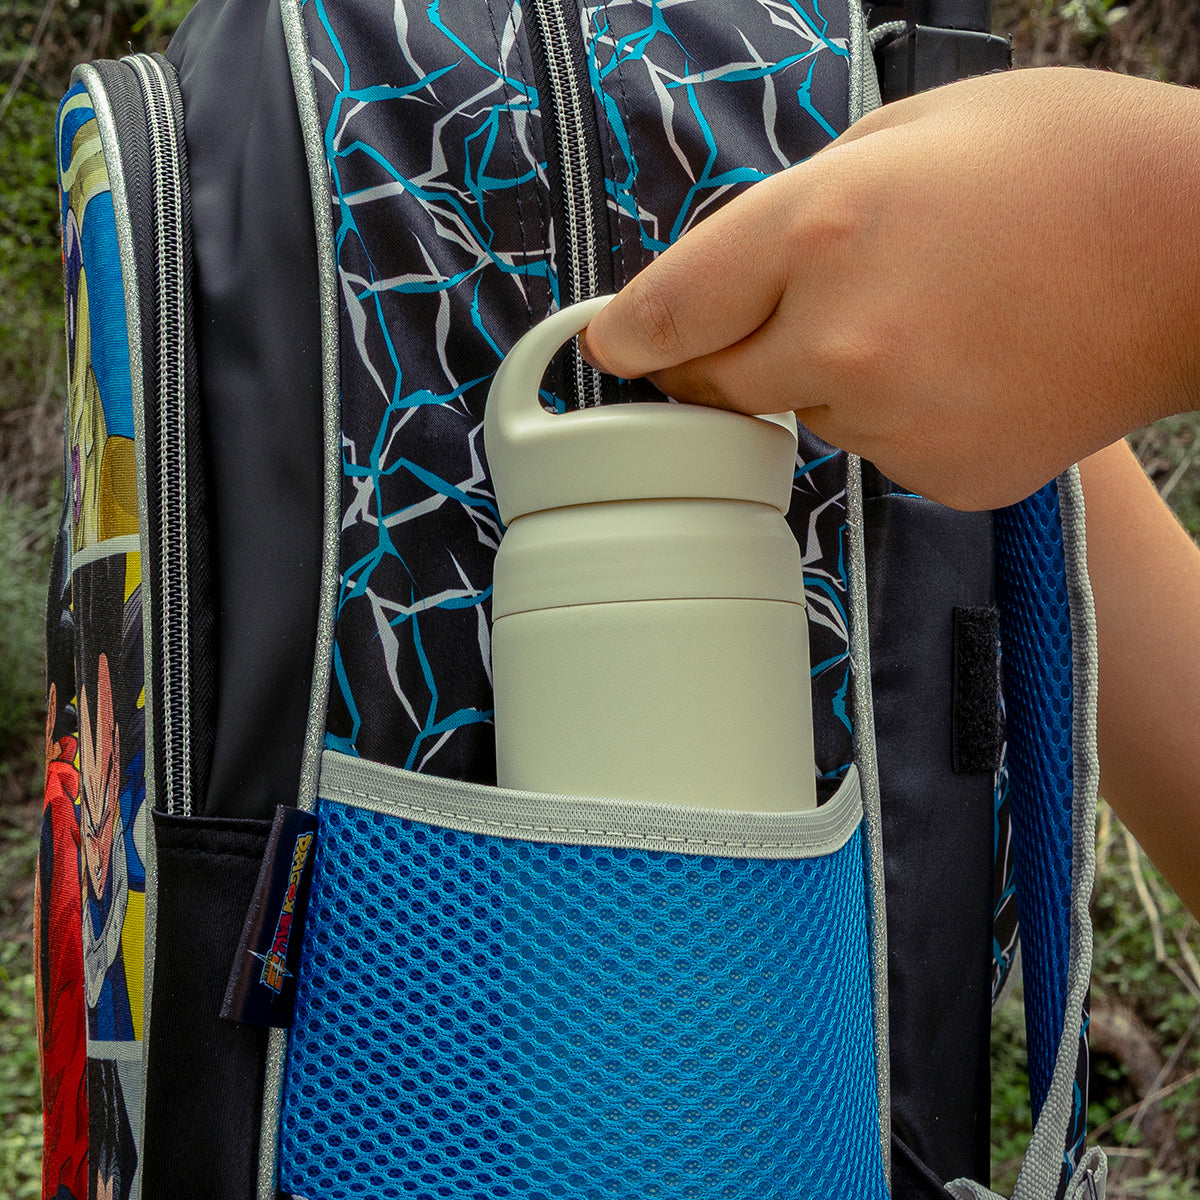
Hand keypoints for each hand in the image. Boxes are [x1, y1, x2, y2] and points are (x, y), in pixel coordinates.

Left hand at [582, 67, 1199, 508]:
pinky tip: (961, 365)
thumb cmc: (1071, 166)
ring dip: (825, 377)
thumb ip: (807, 197)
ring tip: (924, 318)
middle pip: (716, 383)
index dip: (628, 331)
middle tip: (768, 319)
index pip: (671, 308)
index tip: (609, 346)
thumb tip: (748, 256)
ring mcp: (892, 421)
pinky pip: (875, 449)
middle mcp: (841, 338)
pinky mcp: (939, 476)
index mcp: (822, 228)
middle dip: (719, 357)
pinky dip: (894, 416)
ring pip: (804, 413)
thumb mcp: (914, 128)